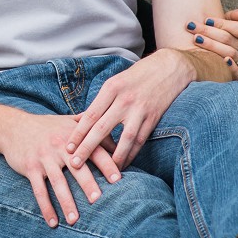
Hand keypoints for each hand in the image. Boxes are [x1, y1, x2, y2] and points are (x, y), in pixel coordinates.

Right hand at [0, 110, 120, 227]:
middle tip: (98, 200)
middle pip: (76, 168)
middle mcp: (59, 146)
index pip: (93, 151)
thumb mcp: (68, 122)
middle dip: (87, 184)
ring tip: (75, 220)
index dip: (106, 164)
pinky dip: (46, 207)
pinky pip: (39, 190)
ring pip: (57, 182)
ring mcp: (44, 158)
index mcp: (73, 137)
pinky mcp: (30, 168)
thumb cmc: (46, 126)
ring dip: (66, 202)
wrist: (13, 127)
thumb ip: (91, 128)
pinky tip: (53, 222)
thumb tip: (116, 139)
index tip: (117, 180)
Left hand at [65, 50, 193, 171]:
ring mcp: (141, 109)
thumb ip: (100, 102)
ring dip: (114, 157)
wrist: (170, 67)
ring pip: (125, 138)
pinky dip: (132, 153)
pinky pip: (141, 139)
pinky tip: (124, 163)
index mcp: (111, 88)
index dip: (78, 133)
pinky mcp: (155, 117)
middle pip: (102, 127)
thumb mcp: (116, 82)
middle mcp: (125, 99)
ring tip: (104, 171)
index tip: (67, 147)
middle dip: (87, 147)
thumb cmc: (138, 75)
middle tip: (75, 163)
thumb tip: (79, 120)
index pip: (91, 114)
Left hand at [183, 8, 237, 77]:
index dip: (222, 23)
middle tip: (192, 26)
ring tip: (196, 38)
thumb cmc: (220, 35)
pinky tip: (222, 60)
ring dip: (211, 45)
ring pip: (229, 53)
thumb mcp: (227, 24)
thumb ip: (233, 17)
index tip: (206, 20)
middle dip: (208, 31)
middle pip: (229, 39)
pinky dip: (231, 67)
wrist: (216, 55)